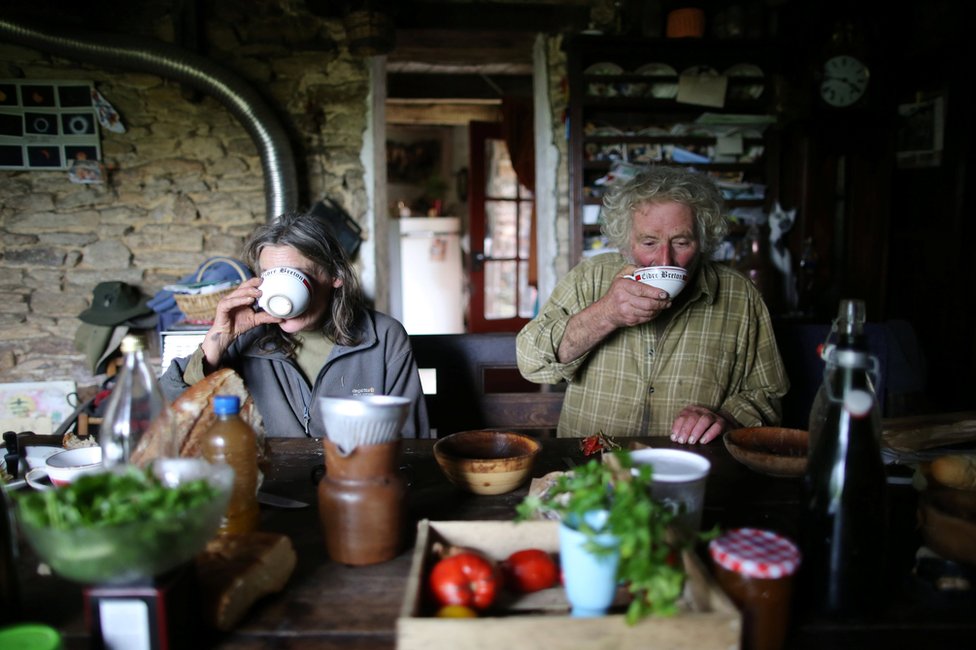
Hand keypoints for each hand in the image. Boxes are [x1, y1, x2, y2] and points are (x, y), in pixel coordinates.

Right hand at [201, 277, 281, 366]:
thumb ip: (266, 317)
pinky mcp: (222, 307)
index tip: (265, 280)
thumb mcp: (255, 320)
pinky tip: (248, 300)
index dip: (255, 282)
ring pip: (238, 293)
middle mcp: (234, 297)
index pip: (248, 286)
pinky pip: (231, 302)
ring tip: (258, 293)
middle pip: (243, 287)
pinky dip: (240, 300)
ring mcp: (227, 301)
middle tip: (263, 285)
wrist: (227, 335)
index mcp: (241, 297)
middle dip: (253, 284)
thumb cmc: (239, 325)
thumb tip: (281, 318)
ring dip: (248, 292)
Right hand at [556, 266, 672, 363]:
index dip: (655, 293)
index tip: (665, 293)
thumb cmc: (616, 292)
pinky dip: (654, 315)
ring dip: (659, 310)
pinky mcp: (630, 320)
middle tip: (668, 300)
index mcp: (622, 286)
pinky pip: (646, 318)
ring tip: (665, 305)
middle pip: (647, 303)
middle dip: (661, 303)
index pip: (641, 290)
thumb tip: (647, 267)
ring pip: (648, 312)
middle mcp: (623, 299)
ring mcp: (627, 311)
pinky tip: (657, 310)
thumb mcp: (620, 276)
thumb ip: (632, 269)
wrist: (606, 312)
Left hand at [670, 405, 733, 444]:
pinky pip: (717, 426)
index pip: (682, 416)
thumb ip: (682, 431)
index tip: (674, 438)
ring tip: (691, 441)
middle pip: (692, 417)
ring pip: (704, 420)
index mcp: (691, 410)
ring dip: (696, 431)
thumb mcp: (690, 427)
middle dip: (686, 430)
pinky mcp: (722, 423)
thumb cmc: (700, 428)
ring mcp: (712, 416)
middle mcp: (701, 411)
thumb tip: (674, 438)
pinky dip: (709, 434)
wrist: (721, 425)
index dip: (677, 427)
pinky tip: (703, 441)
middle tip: (682, 441)